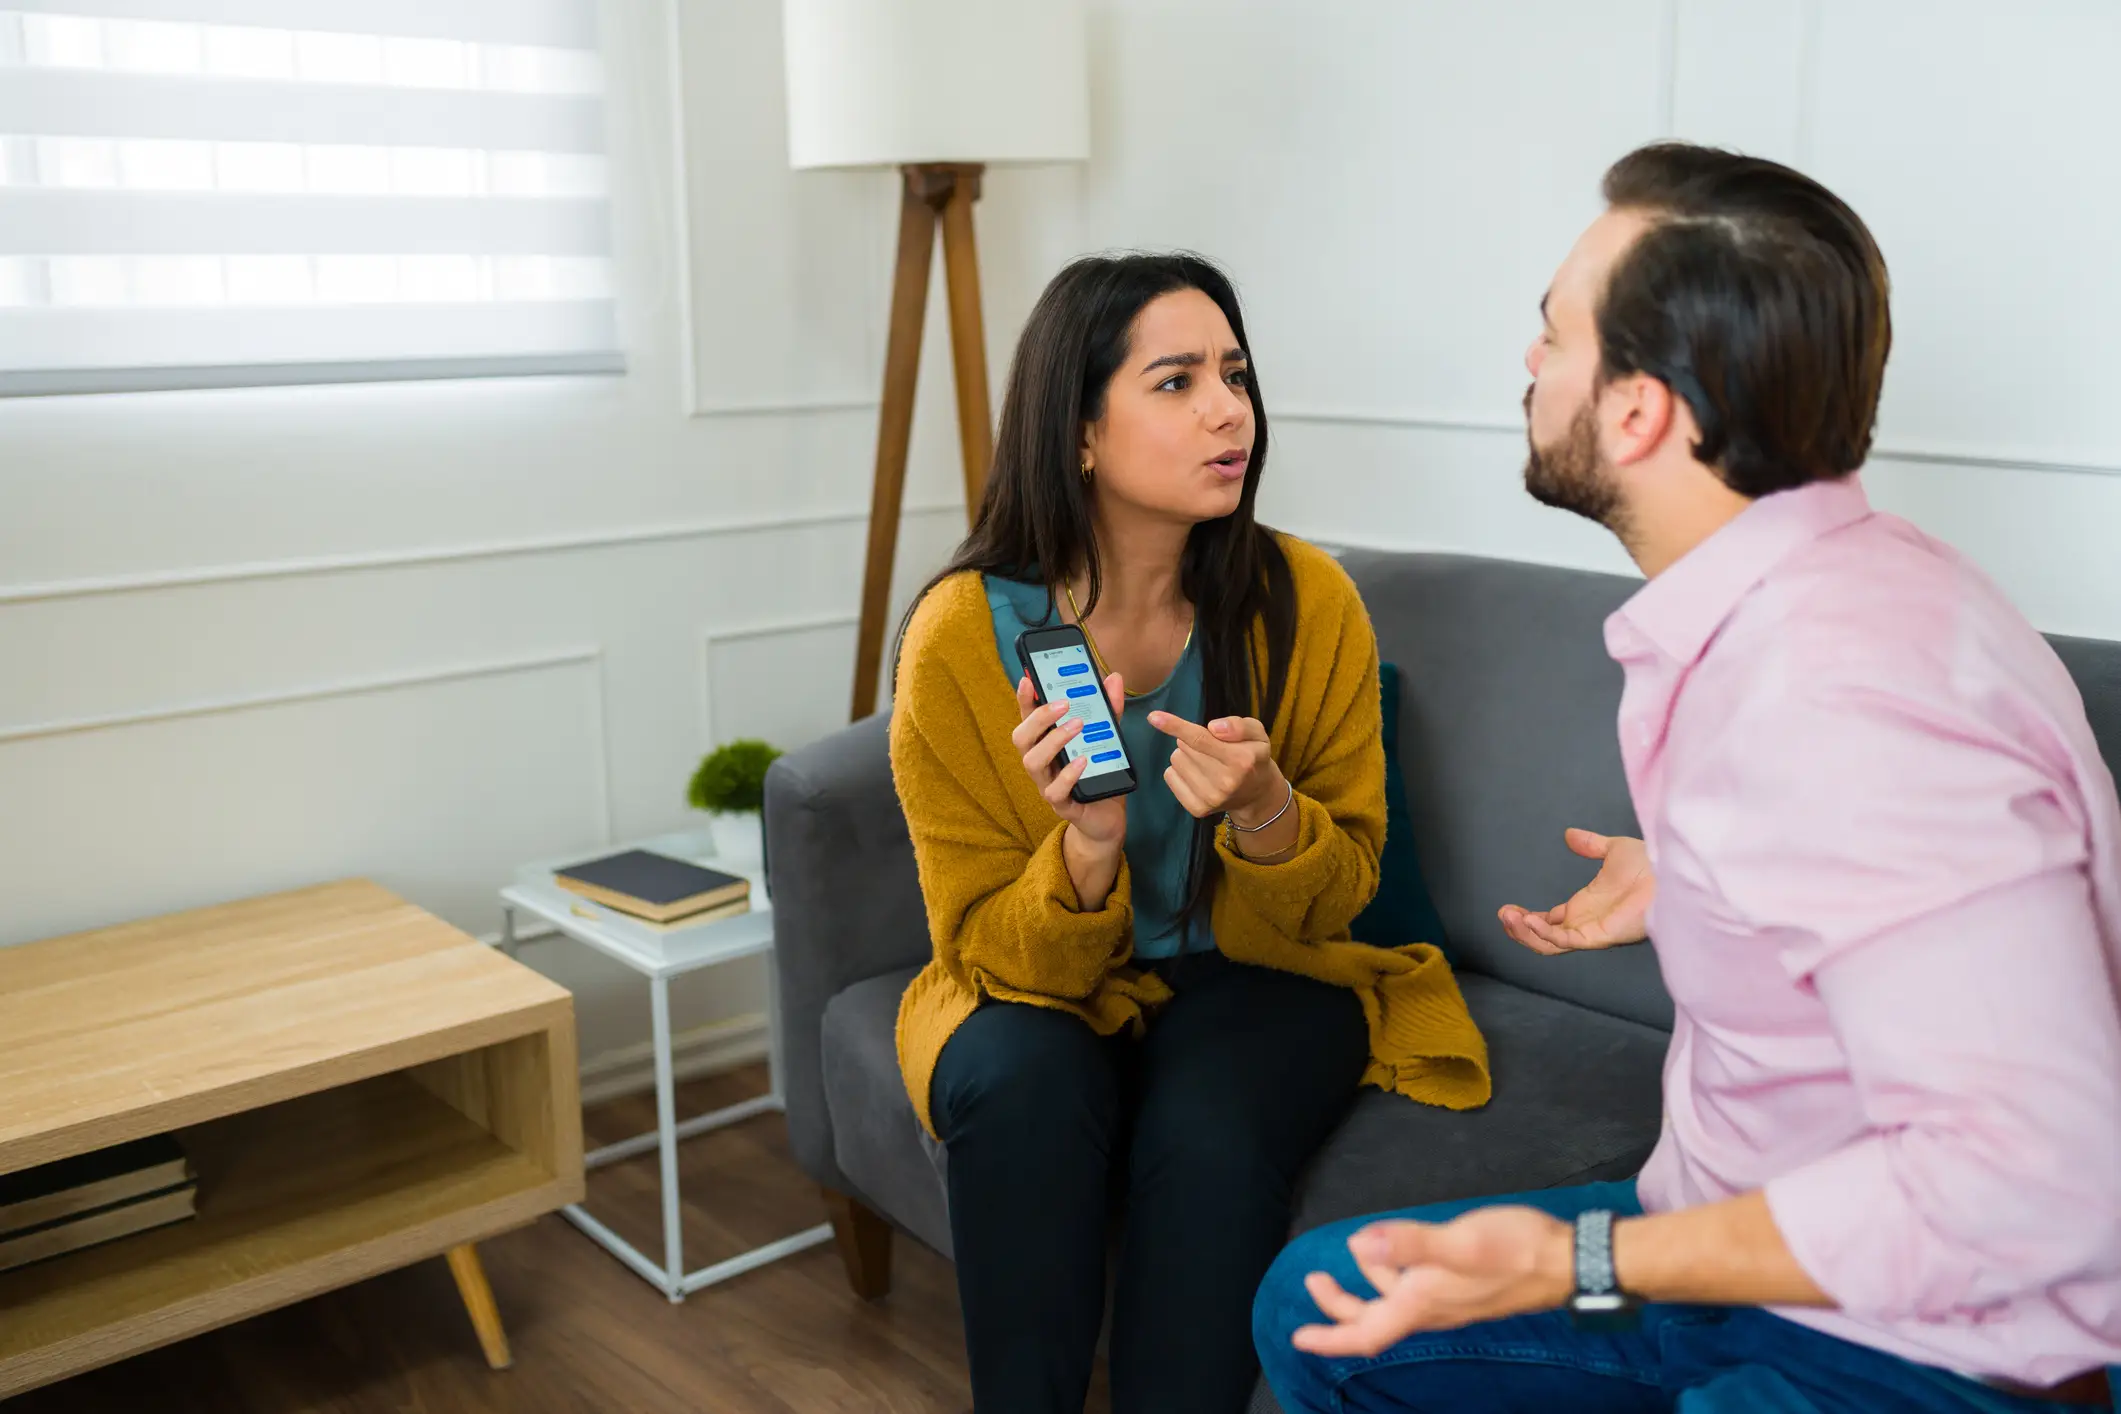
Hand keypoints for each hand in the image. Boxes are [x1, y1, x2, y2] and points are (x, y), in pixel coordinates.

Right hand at [1013, 672, 1127, 849]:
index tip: (1028, 679)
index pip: (1028, 717)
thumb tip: (1114, 678)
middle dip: (1038, 718)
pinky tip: (1083, 761)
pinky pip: (1055, 791)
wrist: (1108, 816)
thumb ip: (1109, 710)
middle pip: (1021, 738)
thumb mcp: (1108, 737)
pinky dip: (1067, 774)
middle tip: (1064, 704)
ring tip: (1077, 726)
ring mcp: (1047, 784)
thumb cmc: (1099, 773)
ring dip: (1053, 741)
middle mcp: (1041, 762)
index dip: (1024, 699)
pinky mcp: (1061, 804)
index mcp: (1046, 743)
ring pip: (1032, 762)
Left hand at [1146, 711, 1284, 823]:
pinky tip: (1197, 774)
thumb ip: (1239, 726)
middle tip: (1211, 748)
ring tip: (1206, 761)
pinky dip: (1179, 771)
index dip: (1175, 726)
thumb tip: (1214, 728)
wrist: (1257, 794)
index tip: (1153, 717)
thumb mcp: (1257, 734)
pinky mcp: (1197, 809)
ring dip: (1186, 755)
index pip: (1200, 739)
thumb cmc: (1253, 756)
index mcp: (1240, 760)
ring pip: (1176, 760)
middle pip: (1184, 746)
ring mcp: (1209, 798)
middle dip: (1192, 740)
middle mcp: (1224, 782)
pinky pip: (1170, 776)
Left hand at [1293, 1206, 1572, 1357]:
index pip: (1366, 1332)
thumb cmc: (1515, 1251)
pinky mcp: (1464, 1285)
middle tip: (1315, 1280)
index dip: (1330, 1336)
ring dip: (1368, 1283)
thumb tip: (1361, 1246)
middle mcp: (1433, 1309)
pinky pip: (1417, 1289)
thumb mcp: (1459, 1243)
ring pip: (1396, 1301)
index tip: (1299, 1337)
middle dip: (1340, 1305)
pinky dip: (1396, 1272)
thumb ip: (1410, 1244)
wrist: (1566, 1261)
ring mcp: (1449, 1299)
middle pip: (1375, 1319)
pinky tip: (1398, 1250)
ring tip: (1354, 1251)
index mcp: (1423, 1303)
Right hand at [1497, 829, 1653, 953]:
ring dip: (1525, 934)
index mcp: (1586, 908)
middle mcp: (1586, 923)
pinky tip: (1528, 920)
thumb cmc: (1652, 865)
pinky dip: (1543, 934)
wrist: (1670, 871)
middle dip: (1519, 930)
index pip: (1550, 922)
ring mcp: (1591, 932)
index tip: (1507, 909)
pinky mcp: (1599, 936)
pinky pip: (1565, 942)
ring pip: (1550, 945)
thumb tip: (1569, 835)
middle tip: (1503, 915)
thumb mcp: (1613, 850)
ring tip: (1508, 918)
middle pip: (1544, 938)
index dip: (1527, 919)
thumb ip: (1590, 845)